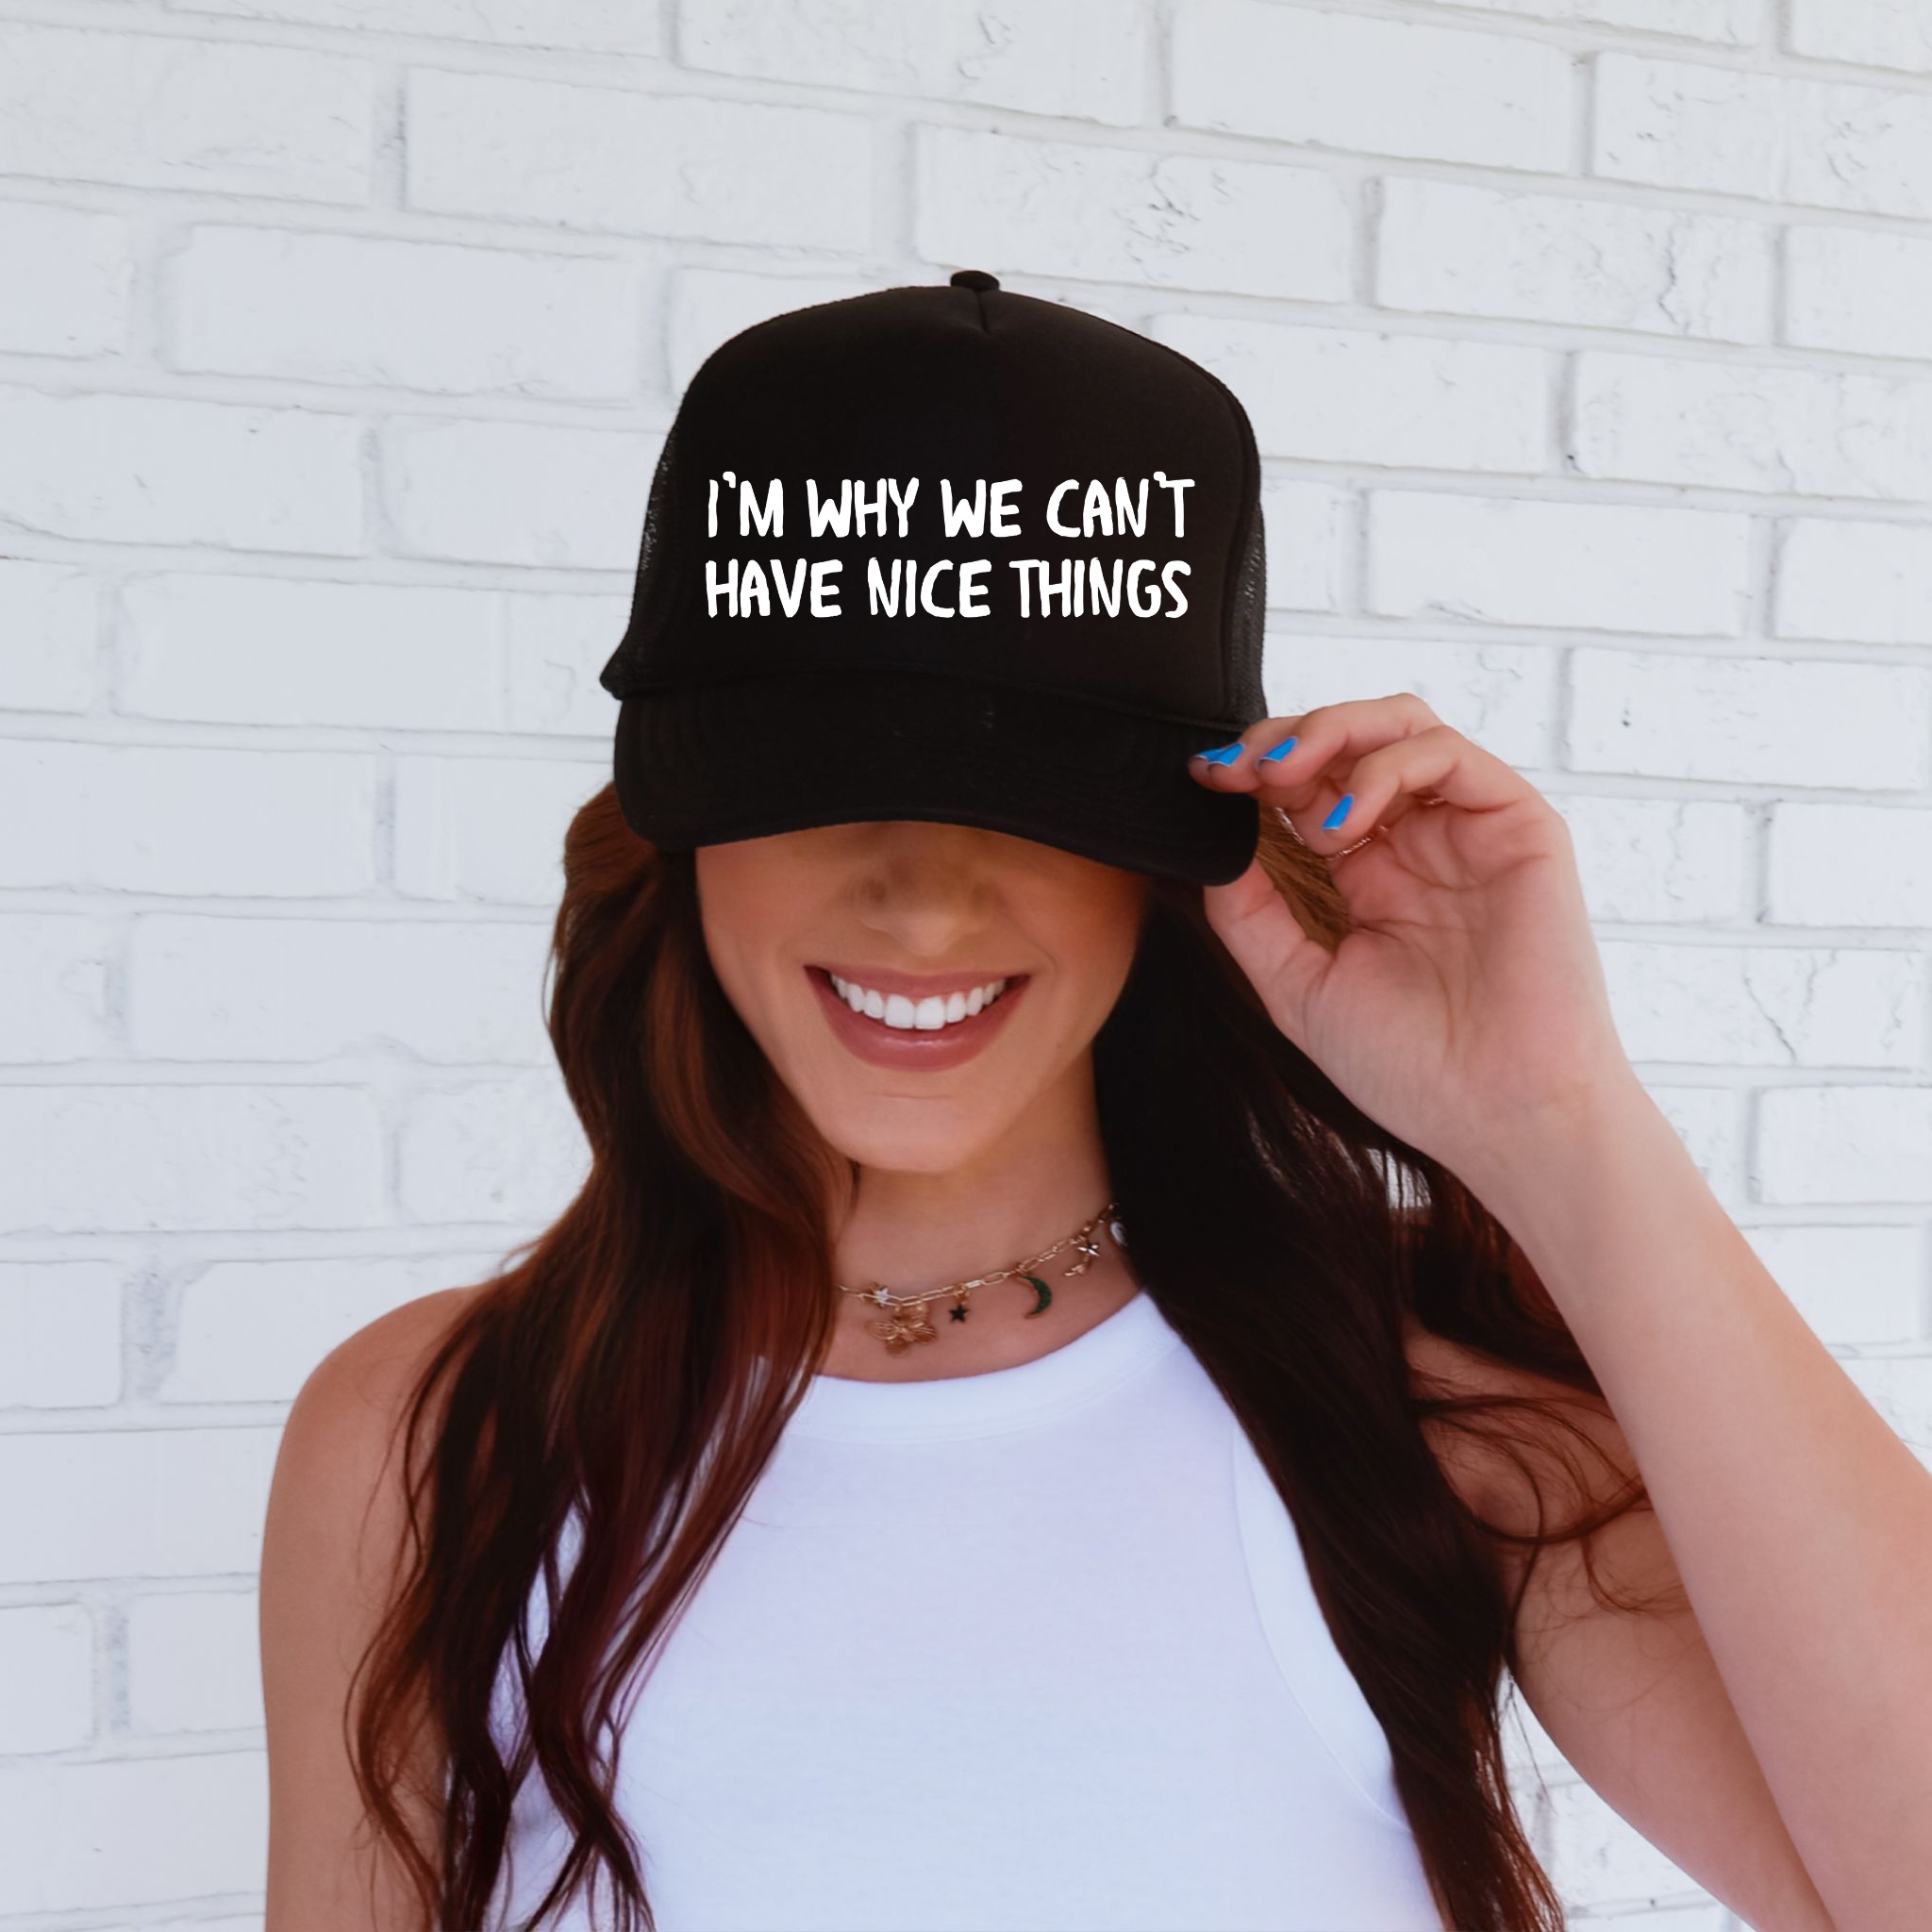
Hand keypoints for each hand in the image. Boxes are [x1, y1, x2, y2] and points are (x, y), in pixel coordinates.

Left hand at [1187, 692, 1644, 1178]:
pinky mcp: (1519, 828)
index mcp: (1369, 875)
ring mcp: (1468, 831)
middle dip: (1283, 738)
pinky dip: (1387, 765)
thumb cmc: (1412, 1068)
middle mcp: (1419, 843)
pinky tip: (1344, 818)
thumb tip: (1209, 845)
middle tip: (1238, 770)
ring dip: (1331, 733)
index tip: (1204, 780)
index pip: (1308, 787)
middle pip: (1350, 739)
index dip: (1253, 771)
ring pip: (1402, 725)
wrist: (1497, 1119)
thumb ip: (1249, 914)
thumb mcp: (1296, 985)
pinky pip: (1452, 755)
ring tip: (1286, 784)